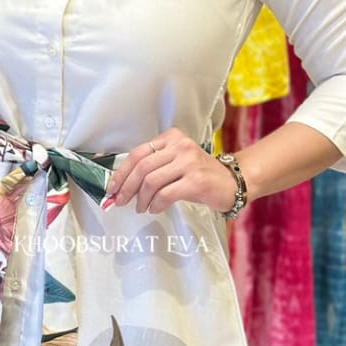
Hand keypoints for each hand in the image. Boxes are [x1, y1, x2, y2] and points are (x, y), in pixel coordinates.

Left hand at [105, 128, 236, 214]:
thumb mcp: (176, 162)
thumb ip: (153, 166)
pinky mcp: (196, 181)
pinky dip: (155, 204)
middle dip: (127, 187)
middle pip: (142, 167)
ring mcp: (189, 162)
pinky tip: (154, 209)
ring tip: (140, 207)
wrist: (232, 181)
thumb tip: (122, 184)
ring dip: (141, 199)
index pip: (138, 153)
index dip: (121, 172)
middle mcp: (180, 146)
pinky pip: (165, 194)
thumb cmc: (199, 174)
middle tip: (120, 202)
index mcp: (172, 137)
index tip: (112, 188)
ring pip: (151, 181)